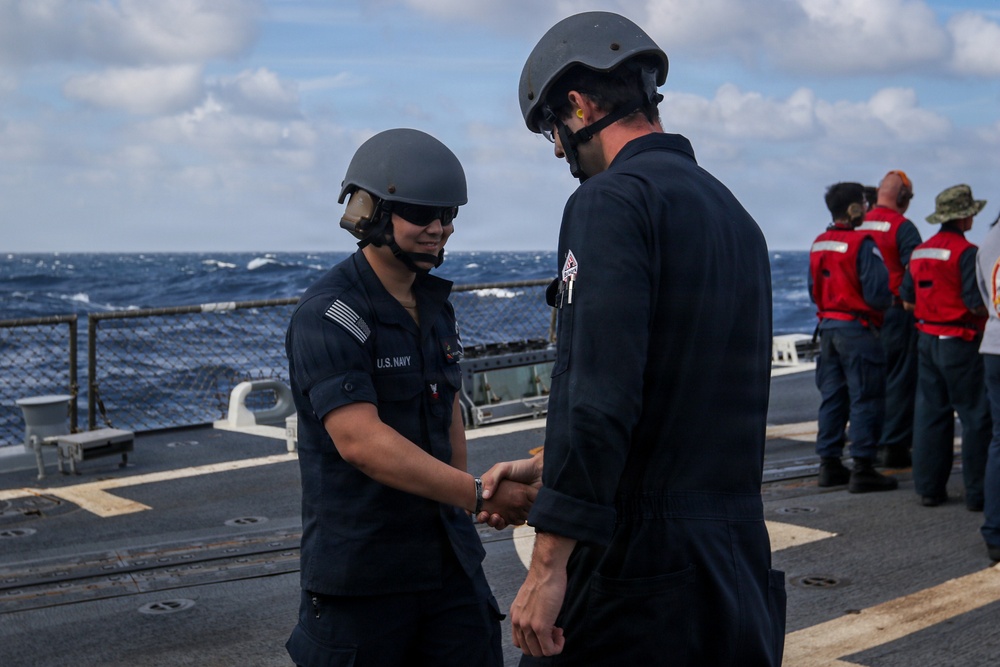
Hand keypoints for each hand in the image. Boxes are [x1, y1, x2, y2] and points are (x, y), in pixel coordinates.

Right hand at [477, 452, 542, 525]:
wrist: (541, 473)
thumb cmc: (521, 468)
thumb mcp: (504, 468)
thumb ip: (493, 479)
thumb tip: (484, 496)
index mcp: (491, 486)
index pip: (477, 499)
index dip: (472, 507)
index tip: (470, 512)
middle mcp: (498, 497)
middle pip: (485, 511)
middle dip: (482, 516)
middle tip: (484, 515)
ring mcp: (507, 506)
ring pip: (496, 518)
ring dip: (493, 521)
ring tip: (495, 517)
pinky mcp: (517, 512)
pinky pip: (508, 522)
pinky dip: (504, 523)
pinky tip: (504, 520)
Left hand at [511, 537, 569, 656]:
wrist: (547, 569)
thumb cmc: (543, 579)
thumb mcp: (530, 598)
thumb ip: (531, 611)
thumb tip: (541, 619)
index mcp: (515, 615)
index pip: (519, 641)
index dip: (534, 640)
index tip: (546, 630)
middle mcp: (518, 622)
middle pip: (528, 649)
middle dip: (543, 645)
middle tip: (554, 632)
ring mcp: (528, 626)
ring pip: (538, 652)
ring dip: (551, 646)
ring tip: (558, 632)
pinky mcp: (540, 627)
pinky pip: (548, 650)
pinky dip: (557, 647)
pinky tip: (561, 635)